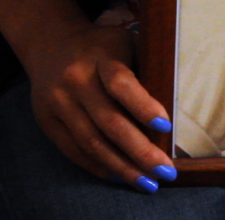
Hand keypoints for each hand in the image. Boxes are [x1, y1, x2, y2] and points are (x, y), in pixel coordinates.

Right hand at [0, 0, 176, 192]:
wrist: (52, 42)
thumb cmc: (104, 46)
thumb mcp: (127, 43)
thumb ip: (145, 68)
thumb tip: (178, 103)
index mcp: (101, 57)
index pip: (121, 83)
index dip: (142, 106)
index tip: (166, 125)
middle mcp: (75, 79)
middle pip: (108, 121)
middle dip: (139, 151)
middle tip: (165, 171)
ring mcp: (57, 101)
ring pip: (90, 141)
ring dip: (121, 166)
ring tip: (147, 182)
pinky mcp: (46, 120)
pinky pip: (72, 149)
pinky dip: (97, 165)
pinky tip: (119, 175)